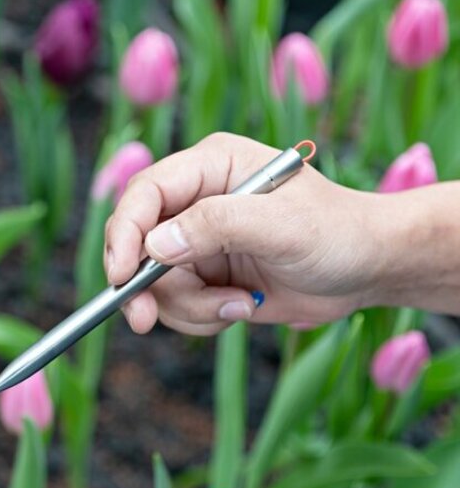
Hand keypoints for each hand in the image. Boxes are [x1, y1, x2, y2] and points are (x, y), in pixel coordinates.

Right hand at [104, 132, 386, 335]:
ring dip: (189, 307)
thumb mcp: (280, 225)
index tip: (121, 276)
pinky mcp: (206, 276)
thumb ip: (216, 225)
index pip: (145, 194)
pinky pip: (178, 306)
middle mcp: (196, 202)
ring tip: (238, 305)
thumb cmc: (336, 231)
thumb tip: (155, 246)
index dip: (124, 234)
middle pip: (138, 245)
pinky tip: (241, 308)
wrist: (366, 269)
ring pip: (156, 284)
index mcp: (210, 167)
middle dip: (144, 286)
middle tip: (145, 320)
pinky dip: (202, 318)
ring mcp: (198, 242)